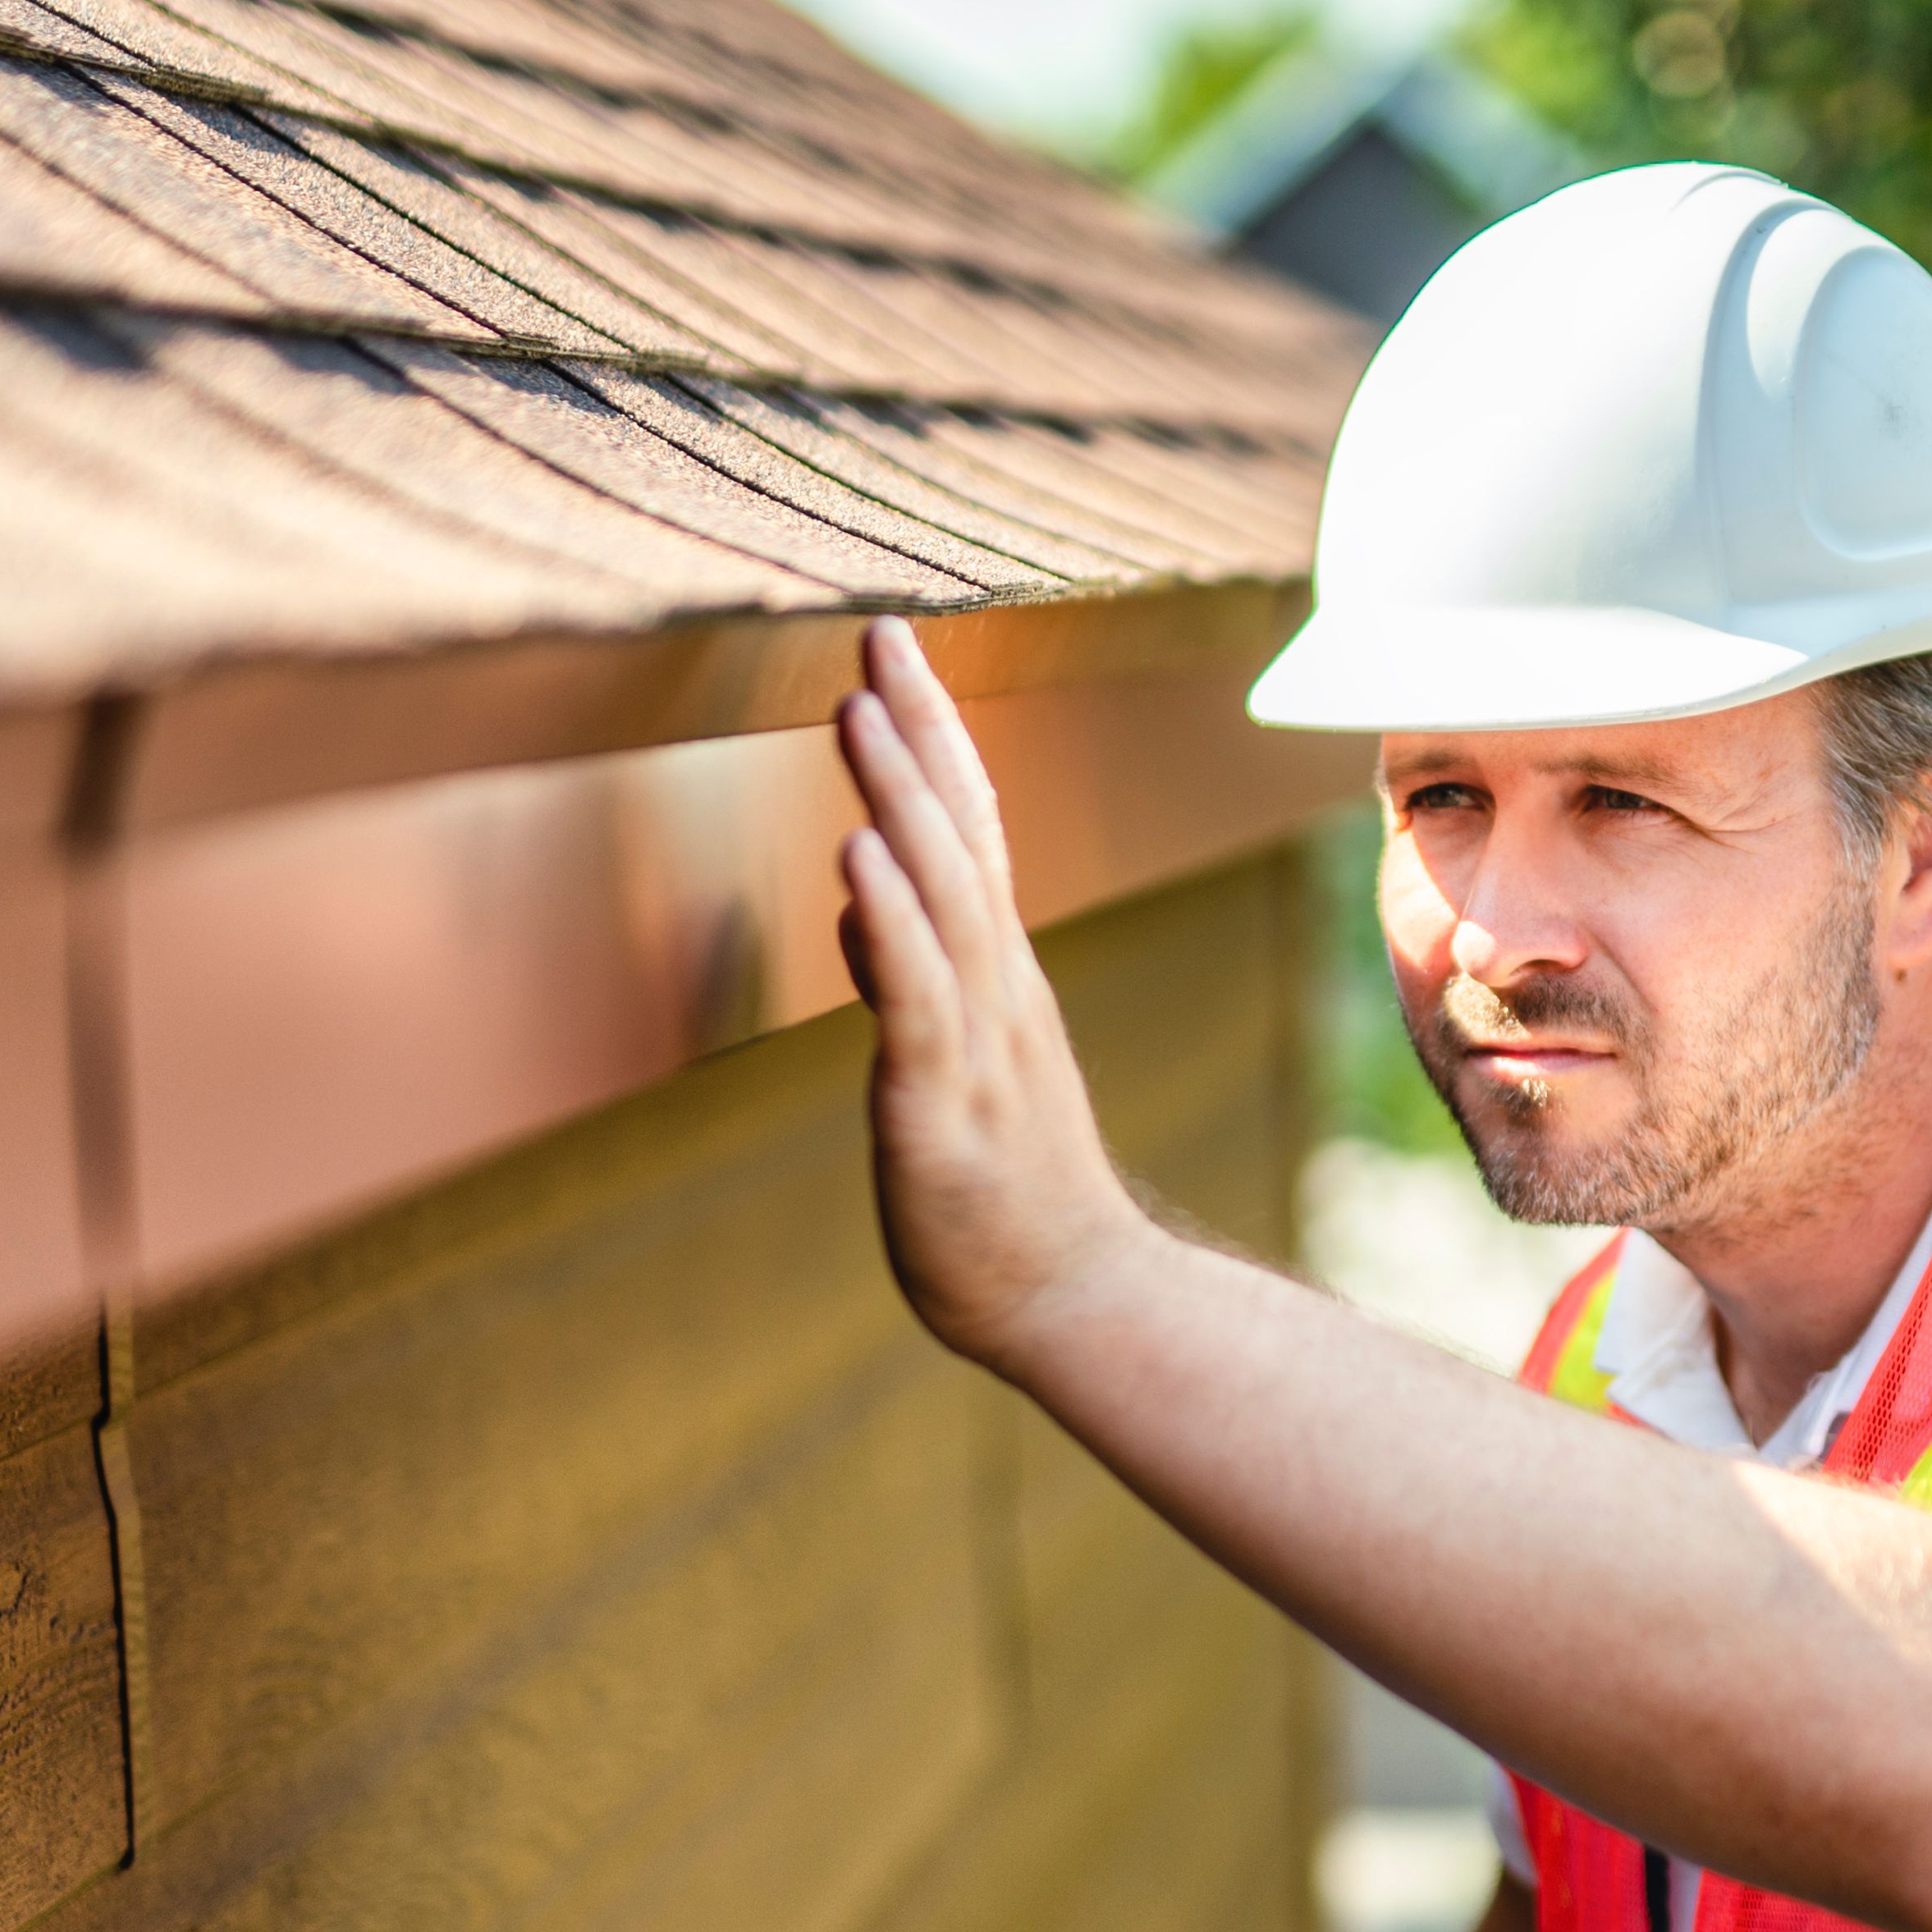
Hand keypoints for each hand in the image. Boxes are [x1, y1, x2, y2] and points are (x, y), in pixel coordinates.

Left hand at [831, 618, 1153, 1368]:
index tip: (895, 648)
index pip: (969, 830)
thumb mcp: (947, 1064)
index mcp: (996, 975)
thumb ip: (905, 978)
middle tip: (879, 633)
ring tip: (861, 709)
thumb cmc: (1006, 1188)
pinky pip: (919, 1002)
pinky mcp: (944, 1110)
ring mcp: (978, 1045)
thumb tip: (859, 900)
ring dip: (902, 799)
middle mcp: (997, 989)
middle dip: (917, 731)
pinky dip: (890, 923)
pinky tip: (857, 857)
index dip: (933, 734)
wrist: (1074, 1298)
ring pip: (943, 900)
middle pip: (960, 837)